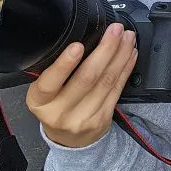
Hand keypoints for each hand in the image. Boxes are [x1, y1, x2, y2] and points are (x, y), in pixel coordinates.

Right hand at [26, 22, 137, 147]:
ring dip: (120, 55)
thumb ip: (54, 72)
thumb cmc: (55, 107)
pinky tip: (130, 54)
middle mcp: (60, 112)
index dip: (63, 65)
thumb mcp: (45, 92)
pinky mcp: (103, 118)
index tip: (77, 46)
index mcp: (40, 102)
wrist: (69, 140)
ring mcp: (83, 117)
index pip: (49, 83)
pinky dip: (126, 68)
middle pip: (87, 78)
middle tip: (115, 29)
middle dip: (105, 50)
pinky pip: (117, 89)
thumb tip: (77, 36)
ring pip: (107, 81)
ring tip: (127, 37)